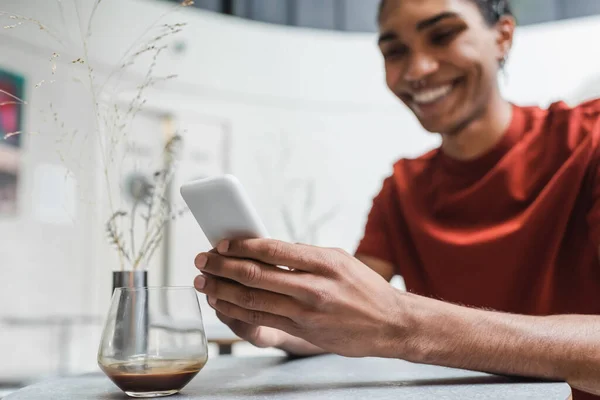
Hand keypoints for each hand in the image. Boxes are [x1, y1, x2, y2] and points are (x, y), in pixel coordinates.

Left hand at [193, 239, 406, 357]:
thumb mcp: (340, 259)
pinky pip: (261, 319)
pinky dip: (236, 311)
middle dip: (222, 266)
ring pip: (253, 300)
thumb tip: (267, 249)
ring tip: (203, 282)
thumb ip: (305, 255)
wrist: (390, 324)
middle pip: (256, 275)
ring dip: (222, 290)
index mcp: (324, 262)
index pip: (273, 249)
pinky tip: (222, 303)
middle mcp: (314, 287)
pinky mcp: (302, 330)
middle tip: (202, 260)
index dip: (242, 245)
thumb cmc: (365, 287)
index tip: (222, 243)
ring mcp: (307, 312)